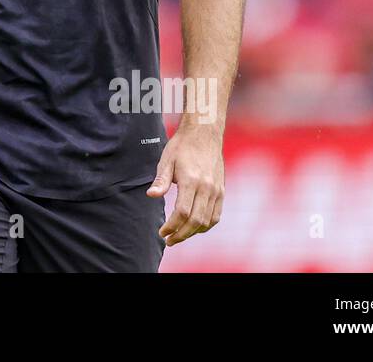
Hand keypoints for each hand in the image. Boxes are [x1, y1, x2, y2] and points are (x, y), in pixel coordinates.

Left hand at [146, 124, 224, 245]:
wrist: (204, 133)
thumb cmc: (182, 146)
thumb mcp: (166, 160)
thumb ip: (161, 180)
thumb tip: (151, 195)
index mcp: (191, 180)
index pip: (182, 212)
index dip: (172, 226)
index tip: (162, 232)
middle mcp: (207, 188)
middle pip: (195, 221)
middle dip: (181, 234)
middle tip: (169, 240)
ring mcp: (216, 190)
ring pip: (207, 221)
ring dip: (193, 232)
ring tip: (179, 236)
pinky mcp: (221, 191)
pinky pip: (216, 215)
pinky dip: (206, 226)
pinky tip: (194, 227)